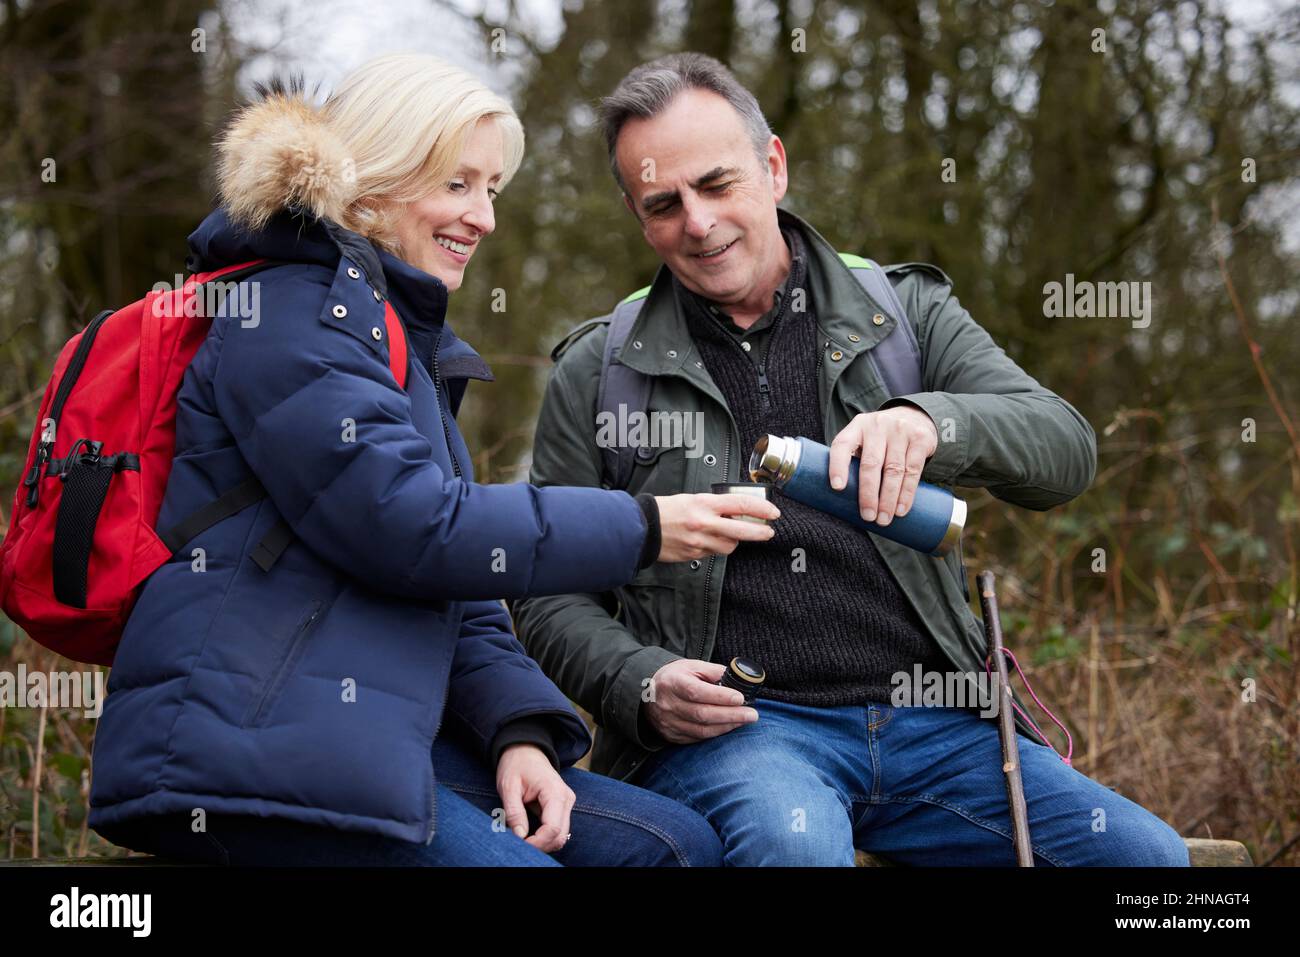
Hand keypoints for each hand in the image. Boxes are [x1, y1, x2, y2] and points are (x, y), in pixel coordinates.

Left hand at [495, 744, 573, 852]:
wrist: (526, 750)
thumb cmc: (516, 766)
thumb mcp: (508, 787)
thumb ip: (514, 812)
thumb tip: (520, 836)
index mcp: (554, 792)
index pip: (552, 828)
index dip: (537, 842)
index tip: (519, 844)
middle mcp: (566, 799)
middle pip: (560, 836)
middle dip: (540, 846)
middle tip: (519, 845)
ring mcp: (567, 803)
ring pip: (561, 836)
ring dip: (543, 843)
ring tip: (523, 840)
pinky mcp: (562, 807)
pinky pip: (557, 829)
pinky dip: (545, 837)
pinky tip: (530, 835)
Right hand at [643, 658, 757, 743]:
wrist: (648, 693)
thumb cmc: (676, 677)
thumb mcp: (692, 666)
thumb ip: (714, 672)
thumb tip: (738, 679)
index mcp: (672, 682)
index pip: (697, 692)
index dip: (720, 697)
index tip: (741, 698)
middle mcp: (668, 704)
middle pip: (702, 714)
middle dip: (731, 715)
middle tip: (752, 714)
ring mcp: (668, 722)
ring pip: (701, 730)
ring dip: (727, 726)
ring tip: (744, 720)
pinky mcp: (671, 735)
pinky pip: (697, 738)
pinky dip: (716, 733)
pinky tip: (729, 726)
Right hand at [653, 493, 779, 562]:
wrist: (642, 528)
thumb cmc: (665, 510)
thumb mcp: (691, 499)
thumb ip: (713, 506)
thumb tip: (733, 512)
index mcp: (704, 504)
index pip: (740, 505)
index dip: (761, 509)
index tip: (772, 512)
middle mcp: (704, 523)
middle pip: (741, 531)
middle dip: (759, 532)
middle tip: (769, 532)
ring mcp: (699, 542)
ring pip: (729, 546)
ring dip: (733, 541)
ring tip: (726, 535)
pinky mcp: (694, 555)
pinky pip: (713, 553)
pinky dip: (715, 548)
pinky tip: (707, 541)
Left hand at [827, 406, 937, 525]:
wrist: (914, 416)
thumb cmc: (881, 439)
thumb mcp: (865, 440)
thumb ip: (854, 462)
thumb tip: (845, 503)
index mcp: (856, 427)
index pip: (842, 445)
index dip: (837, 466)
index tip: (837, 488)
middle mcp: (877, 426)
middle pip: (870, 463)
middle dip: (868, 494)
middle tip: (868, 516)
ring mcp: (900, 430)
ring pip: (893, 470)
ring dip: (888, 499)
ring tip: (884, 519)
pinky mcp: (920, 439)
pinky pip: (913, 470)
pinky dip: (906, 493)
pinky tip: (901, 509)